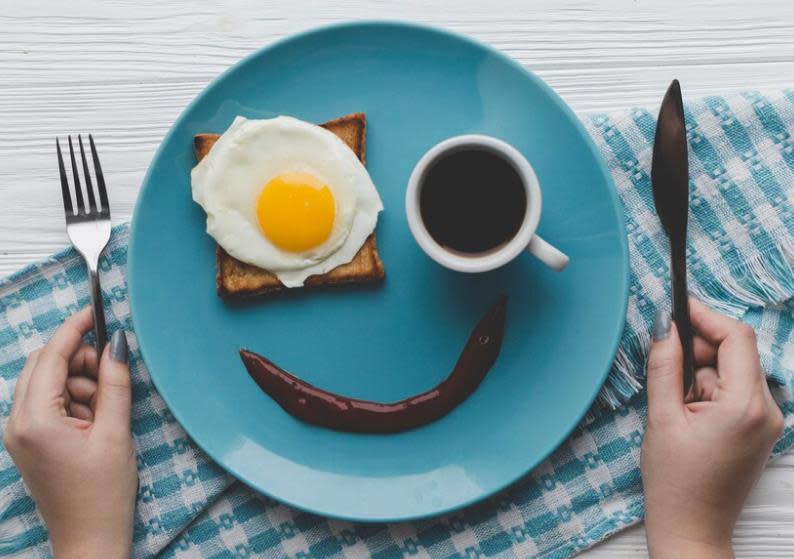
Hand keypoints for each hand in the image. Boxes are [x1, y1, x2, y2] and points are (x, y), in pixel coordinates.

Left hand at [3, 308, 136, 558]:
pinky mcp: (27, 441)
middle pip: (44, 365)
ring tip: (105, 408)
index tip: (95, 311)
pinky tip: (93, 418)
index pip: (52, 356)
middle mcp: (17, 422)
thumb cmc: (103, 492)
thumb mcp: (115, 431)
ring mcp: (18, 433)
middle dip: (78, 358)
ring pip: (46, 382)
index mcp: (36, 419)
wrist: (89, 538)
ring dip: (77, 381)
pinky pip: (46, 402)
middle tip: (111, 369)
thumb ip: (114, 382)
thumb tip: (116, 342)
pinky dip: (71, 399)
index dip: (74, 329)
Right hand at [641, 298, 783, 557]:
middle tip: (664, 359)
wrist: (692, 526)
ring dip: (700, 374)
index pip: (736, 338)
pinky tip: (687, 413)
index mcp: (745, 405)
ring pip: (731, 370)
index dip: (705, 316)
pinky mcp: (759, 428)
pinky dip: (708, 390)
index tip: (677, 305)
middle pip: (735, 352)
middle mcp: (767, 410)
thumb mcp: (661, 416)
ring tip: (674, 405)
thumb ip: (664, 365)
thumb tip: (665, 326)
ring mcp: (767, 420)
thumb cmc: (675, 480)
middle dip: (698, 348)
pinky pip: (735, 390)